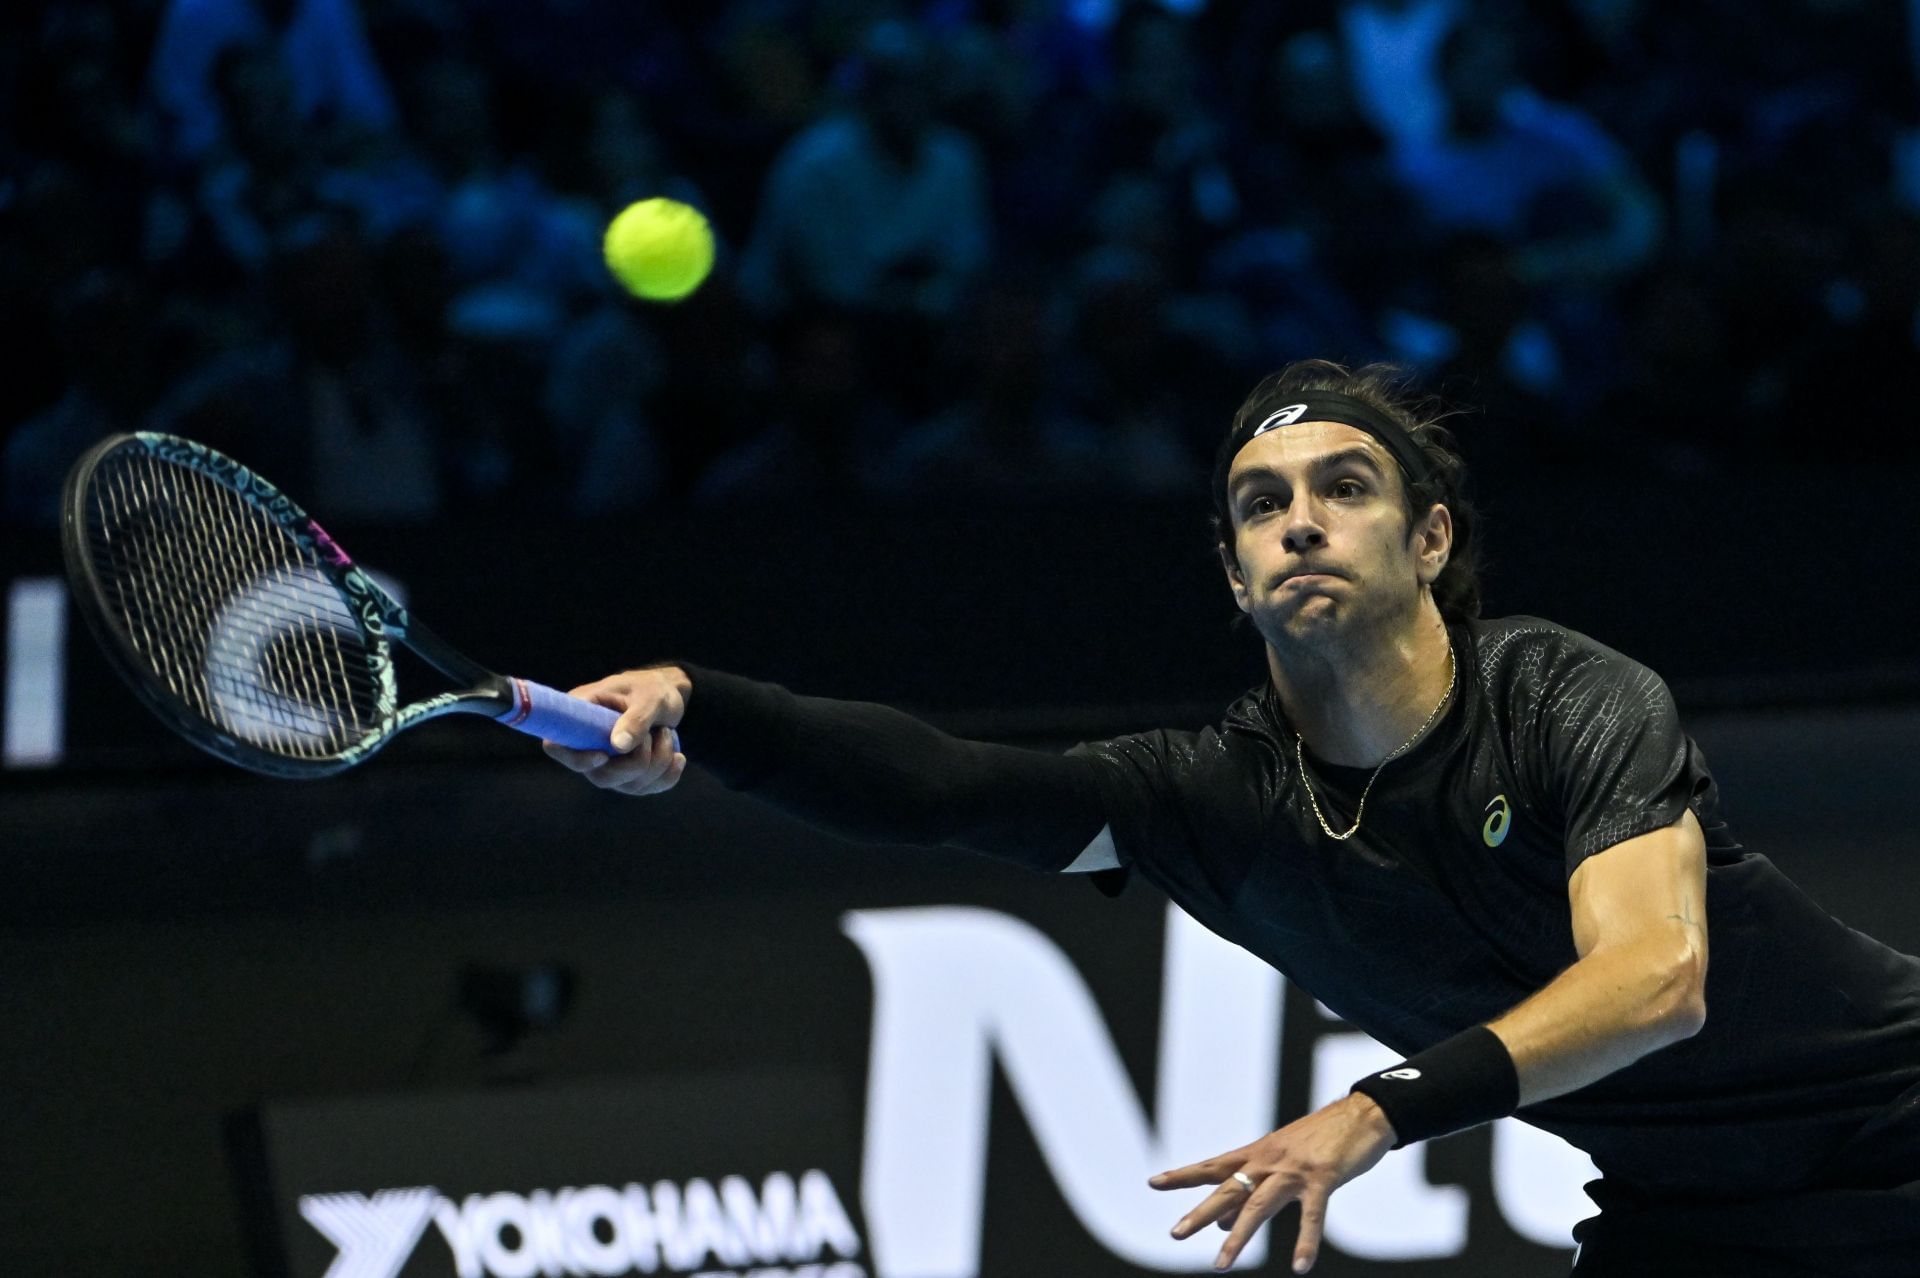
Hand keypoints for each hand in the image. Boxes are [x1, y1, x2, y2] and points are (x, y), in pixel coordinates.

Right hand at [541, 665, 689, 795]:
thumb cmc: (653, 689)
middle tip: (656, 732)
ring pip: (627, 785)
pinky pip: (645, 789)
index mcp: (580, 715)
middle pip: (599, 776)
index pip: (556, 746)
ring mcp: (607, 764)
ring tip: (666, 733)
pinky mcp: (627, 775)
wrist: (671, 697)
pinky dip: (667, 776)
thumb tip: (616, 746)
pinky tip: (678, 757)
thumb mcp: (649, 697)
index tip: (604, 756)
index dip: (575, 758)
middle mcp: (588, 744)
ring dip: (658, 762)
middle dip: (637, 762)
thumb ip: (635, 719)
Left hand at [1150, 1093, 1396, 1271]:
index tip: (1153, 1182)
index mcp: (1257, 1155)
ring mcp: (1294, 1170)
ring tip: (1220, 1264)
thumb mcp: (1281, 1162)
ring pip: (1259, 1206)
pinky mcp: (1323, 1178)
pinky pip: (1312, 1215)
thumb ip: (1252, 1191)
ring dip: (1238, 1237)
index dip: (1183, 1175)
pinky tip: (1300, 1265)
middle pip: (1228, 1189)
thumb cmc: (1320, 1141)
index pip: (1213, 1166)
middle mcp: (1268, 1161)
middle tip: (1175, 1234)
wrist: (1362, 1115)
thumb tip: (1223, 1223)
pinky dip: (1306, 1241)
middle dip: (1201, 1213)